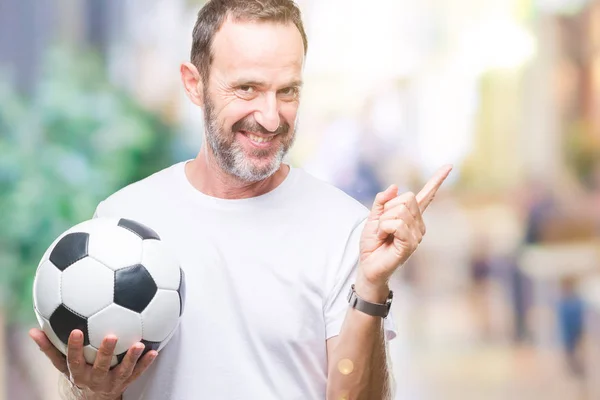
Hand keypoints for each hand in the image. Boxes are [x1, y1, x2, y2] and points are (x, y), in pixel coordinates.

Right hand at [29, 328, 156, 399]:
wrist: (94, 396)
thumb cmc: (78, 371)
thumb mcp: (62, 364)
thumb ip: (50, 347)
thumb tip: (32, 331)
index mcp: (78, 373)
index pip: (73, 360)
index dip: (74, 347)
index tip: (76, 330)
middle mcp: (95, 379)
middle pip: (100, 366)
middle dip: (106, 353)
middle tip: (112, 336)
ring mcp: (112, 382)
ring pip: (123, 371)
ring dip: (132, 358)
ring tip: (139, 345)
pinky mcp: (126, 382)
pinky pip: (138, 373)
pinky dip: (146, 363)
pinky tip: (154, 350)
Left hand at [357, 165, 452, 297]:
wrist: (368, 265)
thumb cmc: (373, 244)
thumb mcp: (373, 217)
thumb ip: (382, 201)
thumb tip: (395, 187)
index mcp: (411, 216)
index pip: (426, 195)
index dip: (437, 180)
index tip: (449, 166)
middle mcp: (418, 224)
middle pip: (406, 198)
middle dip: (387, 209)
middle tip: (382, 226)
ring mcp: (417, 234)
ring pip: (399, 210)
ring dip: (383, 221)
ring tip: (383, 234)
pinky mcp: (411, 243)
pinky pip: (397, 224)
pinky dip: (384, 228)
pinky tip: (384, 238)